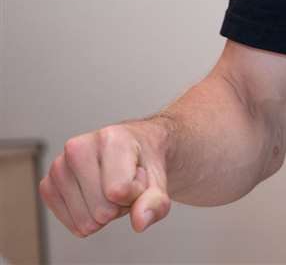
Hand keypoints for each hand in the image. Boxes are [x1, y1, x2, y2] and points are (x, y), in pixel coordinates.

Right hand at [39, 120, 172, 236]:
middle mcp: (78, 148)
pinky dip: (87, 217)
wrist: (136, 149)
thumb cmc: (146, 160)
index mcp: (110, 138)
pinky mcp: (47, 185)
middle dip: (120, 204)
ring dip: (104, 210)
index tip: (139, 174)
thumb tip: (140, 221)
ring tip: (112, 187)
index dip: (136, 193)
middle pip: (102, 210)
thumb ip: (156, 201)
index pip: (119, 192)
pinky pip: (72, 224)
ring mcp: (59, 167)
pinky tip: (95, 194)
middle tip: (125, 183)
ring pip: (86, 221)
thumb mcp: (160, 179)